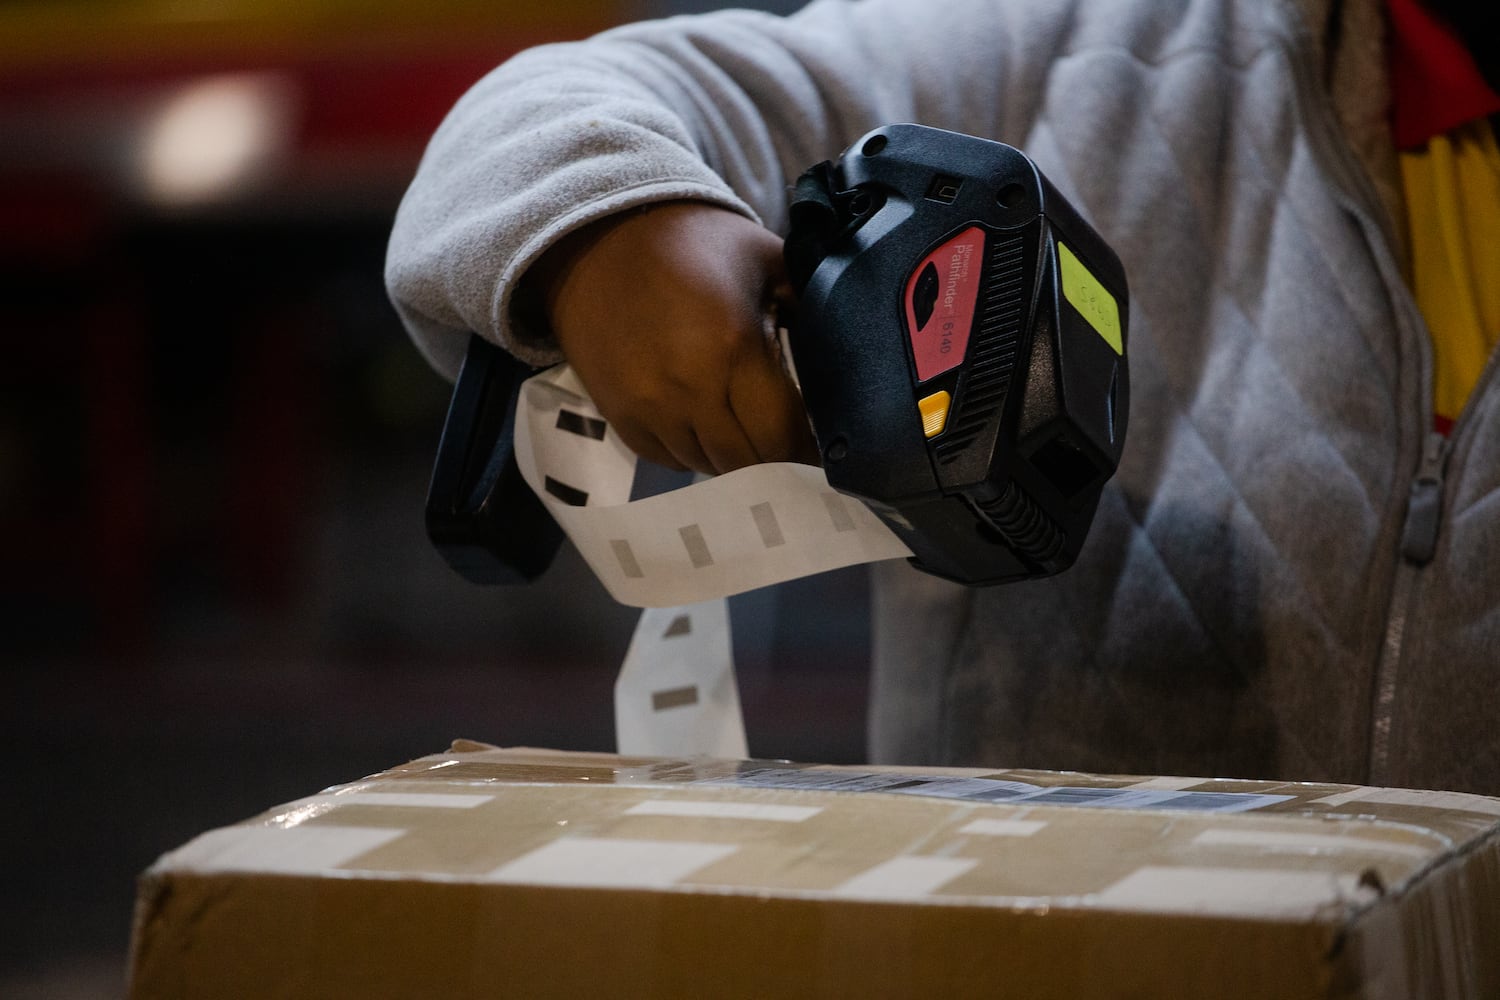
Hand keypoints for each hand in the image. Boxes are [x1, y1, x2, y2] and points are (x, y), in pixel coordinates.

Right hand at [529, 201, 817, 473]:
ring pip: (708, 467)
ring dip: (735, 459)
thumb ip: (810, 306)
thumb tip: (848, 353)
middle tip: (790, 444)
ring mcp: (649, 409)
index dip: (807, 451)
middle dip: (775, 460)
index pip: (782, 435)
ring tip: (749, 433)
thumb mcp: (767, 259)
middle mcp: (688, 390)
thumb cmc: (694, 242)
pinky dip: (695, 452)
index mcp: (733, 349)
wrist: (598, 236)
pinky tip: (709, 427)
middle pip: (747, 463)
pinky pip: (669, 460)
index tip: (822, 448)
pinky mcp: (620, 417)